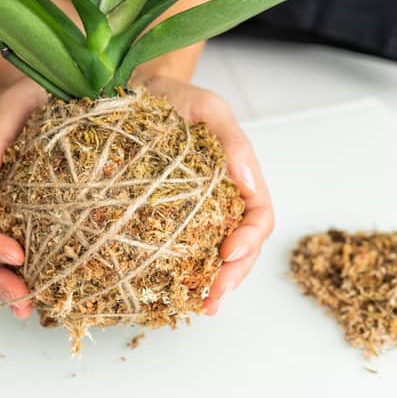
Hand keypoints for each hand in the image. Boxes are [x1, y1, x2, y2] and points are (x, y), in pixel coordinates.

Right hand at [0, 77, 46, 317]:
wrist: (59, 85)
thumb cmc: (31, 90)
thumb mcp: (11, 102)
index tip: (15, 256)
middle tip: (22, 301)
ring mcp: (10, 205)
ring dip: (10, 283)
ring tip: (29, 309)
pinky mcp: (35, 211)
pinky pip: (29, 243)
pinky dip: (34, 270)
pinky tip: (48, 290)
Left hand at [134, 74, 274, 315]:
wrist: (137, 90)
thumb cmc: (177, 96)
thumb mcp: (208, 107)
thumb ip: (232, 139)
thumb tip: (250, 181)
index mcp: (241, 177)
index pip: (259, 217)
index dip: (249, 240)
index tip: (227, 253)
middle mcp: (224, 200)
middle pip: (242, 247)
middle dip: (233, 276)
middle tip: (213, 298)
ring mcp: (197, 211)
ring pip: (215, 256)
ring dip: (211, 283)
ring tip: (199, 306)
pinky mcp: (168, 216)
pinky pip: (181, 249)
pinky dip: (181, 273)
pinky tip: (171, 291)